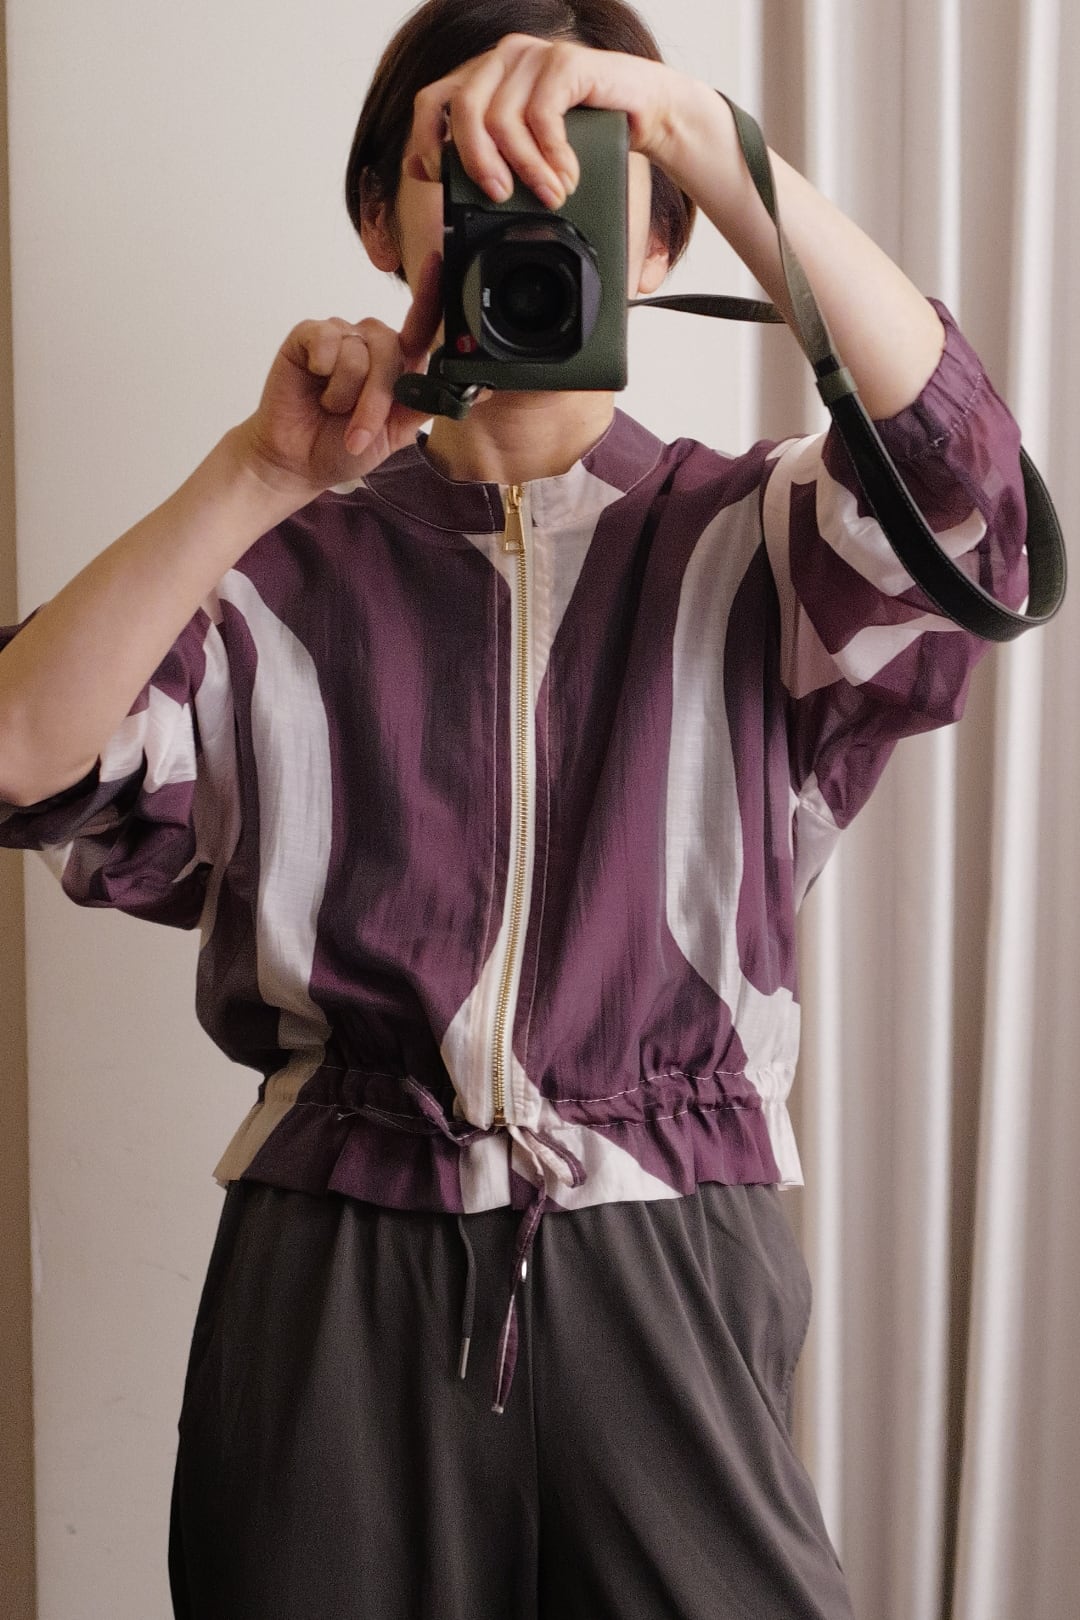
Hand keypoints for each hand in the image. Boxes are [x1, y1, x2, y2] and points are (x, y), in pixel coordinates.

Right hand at [234, 248, 443, 499]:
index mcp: (398, 362)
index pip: (421, 324)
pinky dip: (321, 370)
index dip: (431, 294)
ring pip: (358, 353)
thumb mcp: (396, 432)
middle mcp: (371, 343)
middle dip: (375, 401)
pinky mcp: (308, 335)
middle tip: (357, 431)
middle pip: (390, 350)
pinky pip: (326, 341)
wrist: (298, 463)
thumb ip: (427, 405)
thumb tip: (471, 392)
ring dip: (344, 395)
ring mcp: (340, 335)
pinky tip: (312, 382)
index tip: (439, 261)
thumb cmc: (343, 446)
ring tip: (329, 408)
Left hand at [402, 33, 684, 207]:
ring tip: (550, 195)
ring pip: (501, 120)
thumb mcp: (526, 152)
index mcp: (484, 77)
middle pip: (463, 112)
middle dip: (477, 164)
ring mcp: (533, 57)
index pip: (431, 101)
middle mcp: (502, 59)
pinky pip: (541, 116)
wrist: (648, 113)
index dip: (427, 143)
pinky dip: (552, 157)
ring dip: (525, 170)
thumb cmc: (587, 136)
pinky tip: (567, 176)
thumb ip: (483, 156)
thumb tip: (422, 173)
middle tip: (501, 197)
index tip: (439, 181)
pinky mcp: (564, 62)